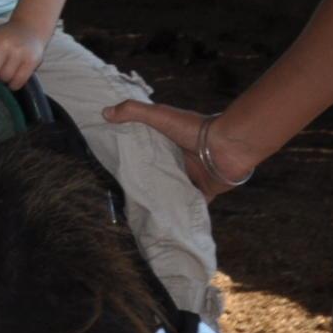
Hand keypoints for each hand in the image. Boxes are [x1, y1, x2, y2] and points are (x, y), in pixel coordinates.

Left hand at [0, 21, 45, 87]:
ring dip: (3, 80)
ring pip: (5, 78)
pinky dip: (13, 84)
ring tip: (4, 74)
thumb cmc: (4, 38)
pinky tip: (13, 79)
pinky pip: (18, 82)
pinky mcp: (32, 60)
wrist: (29, 28)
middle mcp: (5, 44)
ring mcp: (20, 52)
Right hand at [104, 97, 260, 202]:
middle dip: (148, 183)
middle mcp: (182, 160)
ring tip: (143, 212)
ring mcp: (194, 177)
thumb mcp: (160, 115)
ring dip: (163, 199)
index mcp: (171, 142)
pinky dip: (183, 213)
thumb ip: (134, 111)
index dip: (136, 159)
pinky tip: (167, 221)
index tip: (119, 169)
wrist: (228, 146)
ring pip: (175, 191)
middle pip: (161, 173)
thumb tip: (105, 112)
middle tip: (127, 196)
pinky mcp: (205, 192)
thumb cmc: (195, 129)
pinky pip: (191, 205)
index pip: (150, 151)